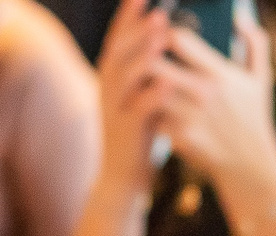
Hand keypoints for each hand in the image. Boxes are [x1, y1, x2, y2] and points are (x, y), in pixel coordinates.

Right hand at [94, 0, 172, 197]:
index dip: (128, 16)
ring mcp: (114, 109)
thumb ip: (147, 73)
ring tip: (161, 39)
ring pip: (124, 77)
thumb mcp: (140, 97)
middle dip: (137, 29)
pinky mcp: (125, 131)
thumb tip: (166, 41)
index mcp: (112, 76)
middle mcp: (108, 88)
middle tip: (158, 12)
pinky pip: (137, 109)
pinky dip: (151, 94)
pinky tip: (167, 83)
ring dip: (143, 55)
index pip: (119, 39)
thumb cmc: (139, 134)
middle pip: (119, 51)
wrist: (122, 178)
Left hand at [153, 22, 275, 190]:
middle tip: (146, 59)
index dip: (165, 33)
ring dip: (145, 87)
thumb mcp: (262, 79)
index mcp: (219, 74)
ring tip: (147, 84)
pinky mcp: (180, 138)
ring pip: (149, 91)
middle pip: (154, 63)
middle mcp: (203, 94)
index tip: (163, 37)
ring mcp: (190, 117)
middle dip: (146, 58)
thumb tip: (239, 19)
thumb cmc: (254, 119)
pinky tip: (155, 112)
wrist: (252, 165)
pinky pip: (154, 118)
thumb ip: (256, 44)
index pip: (179, 40)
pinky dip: (152, 114)